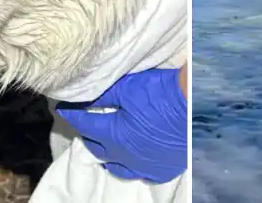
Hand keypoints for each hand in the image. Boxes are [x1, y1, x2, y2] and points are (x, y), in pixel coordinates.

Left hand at [56, 68, 187, 183]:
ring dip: (108, 156)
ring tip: (105, 148)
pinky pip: (142, 173)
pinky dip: (132, 166)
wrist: (197, 105)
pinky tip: (132, 160)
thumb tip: (84, 96)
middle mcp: (126, 156)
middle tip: (85, 125)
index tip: (64, 108)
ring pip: (118, 167)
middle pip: (98, 149)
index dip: (72, 115)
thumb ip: (105, 95)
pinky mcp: (164, 168)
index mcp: (114, 136)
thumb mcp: (129, 88)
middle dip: (89, 136)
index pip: (85, 125)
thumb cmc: (161, 93)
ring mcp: (145, 165)